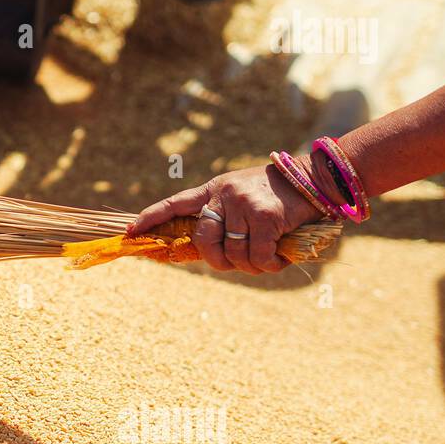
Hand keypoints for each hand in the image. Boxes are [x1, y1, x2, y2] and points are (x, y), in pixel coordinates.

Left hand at [127, 162, 322, 273]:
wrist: (313, 177)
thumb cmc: (276, 193)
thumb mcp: (242, 195)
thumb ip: (223, 216)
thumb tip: (207, 252)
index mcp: (213, 188)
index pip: (175, 203)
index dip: (151, 217)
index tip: (131, 231)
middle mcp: (223, 195)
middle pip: (204, 240)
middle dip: (217, 261)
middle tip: (235, 264)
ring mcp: (244, 205)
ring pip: (232, 253)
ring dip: (249, 266)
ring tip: (264, 261)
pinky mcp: (266, 217)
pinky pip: (257, 255)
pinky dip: (267, 265)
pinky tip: (277, 259)